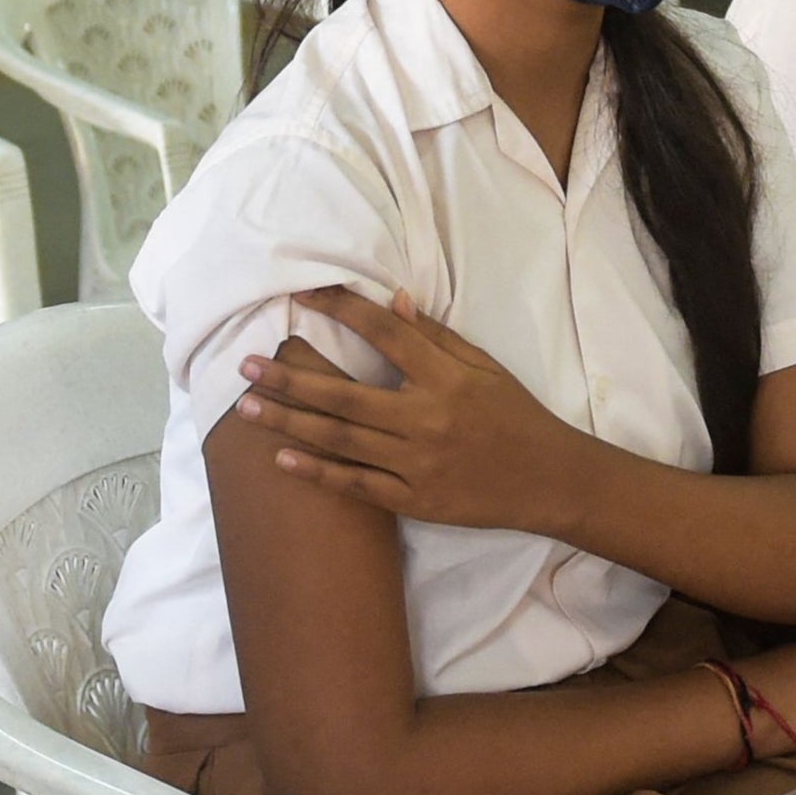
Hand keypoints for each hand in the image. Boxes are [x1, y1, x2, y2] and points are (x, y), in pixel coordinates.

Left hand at [233, 289, 594, 532]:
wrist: (549, 480)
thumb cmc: (515, 415)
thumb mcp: (485, 367)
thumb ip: (435, 337)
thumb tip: (392, 301)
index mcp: (447, 378)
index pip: (386, 334)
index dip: (342, 310)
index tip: (303, 294)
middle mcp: (427, 418)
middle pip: (346, 396)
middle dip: (291, 378)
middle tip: (245, 366)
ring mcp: (418, 463)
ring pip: (342, 441)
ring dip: (290, 422)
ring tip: (247, 407)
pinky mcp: (415, 500)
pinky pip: (358, 485)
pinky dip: (318, 473)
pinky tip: (281, 459)